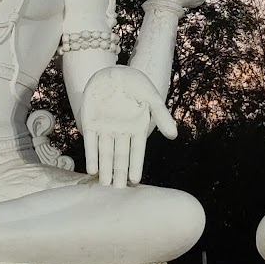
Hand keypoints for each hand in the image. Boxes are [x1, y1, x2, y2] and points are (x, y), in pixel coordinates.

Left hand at [78, 65, 177, 186]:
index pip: (136, 151)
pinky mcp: (91, 123)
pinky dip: (91, 156)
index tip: (135, 181)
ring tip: (105, 186)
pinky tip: (92, 169)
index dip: (135, 165)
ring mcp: (105, 128)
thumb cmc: (136, 83)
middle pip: (120, 156)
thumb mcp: (151, 98)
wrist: (114, 71)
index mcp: (136, 128)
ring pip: (105, 153)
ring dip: (105, 169)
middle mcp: (121, 132)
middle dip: (119, 173)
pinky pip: (91, 143)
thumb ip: (161, 116)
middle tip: (118, 191)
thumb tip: (173, 136)